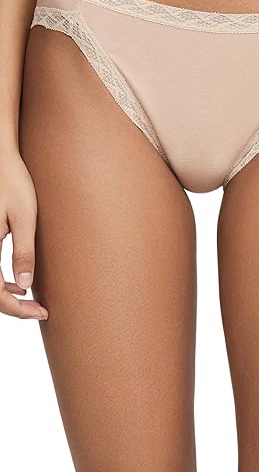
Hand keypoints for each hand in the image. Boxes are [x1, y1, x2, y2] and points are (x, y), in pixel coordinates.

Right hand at [0, 151, 47, 319]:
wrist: (0, 159)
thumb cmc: (13, 182)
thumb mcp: (24, 217)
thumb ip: (24, 251)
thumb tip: (25, 283)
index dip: (18, 309)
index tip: (41, 312)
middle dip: (13, 306)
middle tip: (40, 310)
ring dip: (5, 295)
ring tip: (30, 298)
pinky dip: (0, 281)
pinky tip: (18, 281)